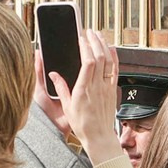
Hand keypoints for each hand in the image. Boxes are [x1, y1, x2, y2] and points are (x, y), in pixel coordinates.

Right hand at [58, 31, 119, 153]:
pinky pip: (115, 70)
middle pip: (99, 57)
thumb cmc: (82, 124)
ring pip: (108, 61)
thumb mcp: (67, 106)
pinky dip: (114, 57)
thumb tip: (53, 74)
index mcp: (84, 89)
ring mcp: (107, 87)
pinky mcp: (112, 90)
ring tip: (99, 35)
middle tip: (90, 31)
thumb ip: (60, 88)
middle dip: (95, 41)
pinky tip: (111, 49)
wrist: (99, 137)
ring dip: (104, 46)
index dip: (85, 47)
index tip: (81, 38)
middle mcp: (97, 86)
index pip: (87, 62)